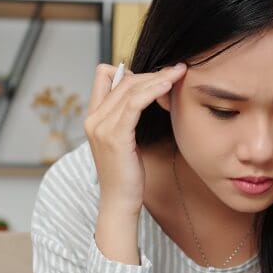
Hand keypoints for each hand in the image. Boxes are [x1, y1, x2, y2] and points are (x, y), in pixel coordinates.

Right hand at [83, 62, 186, 215]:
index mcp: (93, 117)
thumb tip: (146, 94)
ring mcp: (101, 127)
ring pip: (130, 88)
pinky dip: (152, 91)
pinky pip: (134, 104)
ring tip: (179, 73)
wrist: (119, 202)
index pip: (104, 76)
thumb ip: (127, 117)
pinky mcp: (115, 137)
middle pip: (123, 80)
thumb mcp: (124, 140)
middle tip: (177, 69)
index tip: (155, 78)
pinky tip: (169, 86)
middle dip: (152, 72)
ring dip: (157, 78)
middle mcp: (93, 119)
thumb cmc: (126, 174)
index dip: (130, 72)